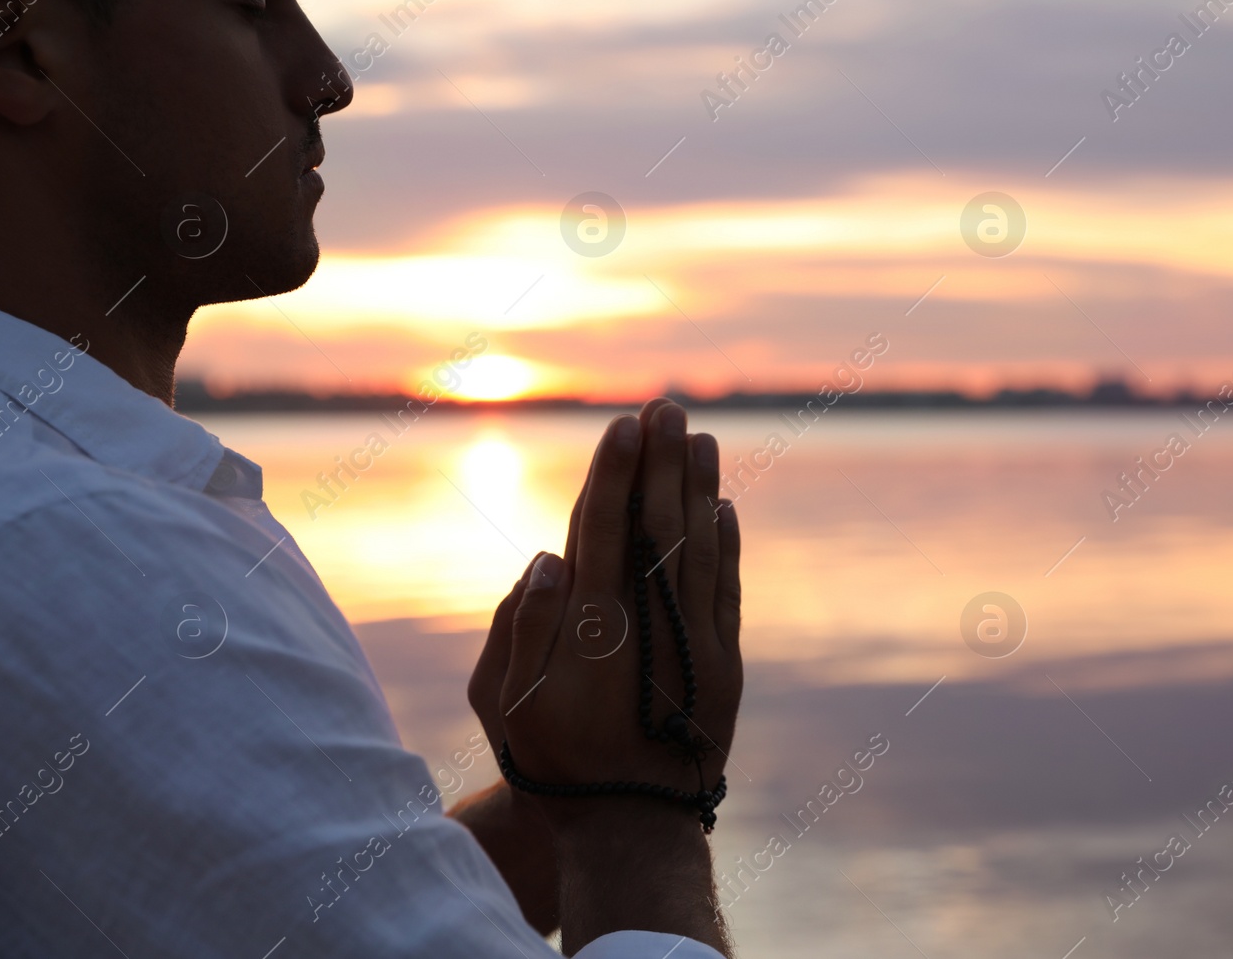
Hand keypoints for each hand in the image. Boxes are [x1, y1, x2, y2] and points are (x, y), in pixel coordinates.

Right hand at [468, 399, 742, 952]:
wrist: (629, 826)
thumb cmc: (552, 760)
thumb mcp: (505, 702)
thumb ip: (521, 624)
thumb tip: (548, 556)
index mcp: (592, 624)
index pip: (605, 527)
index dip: (615, 473)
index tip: (625, 424)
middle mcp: (648, 623)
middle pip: (658, 523)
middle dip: (662, 461)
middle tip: (668, 406)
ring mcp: (694, 642)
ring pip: (700, 547)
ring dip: (700, 488)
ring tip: (702, 437)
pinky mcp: (725, 666)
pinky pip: (727, 591)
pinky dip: (727, 547)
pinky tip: (725, 508)